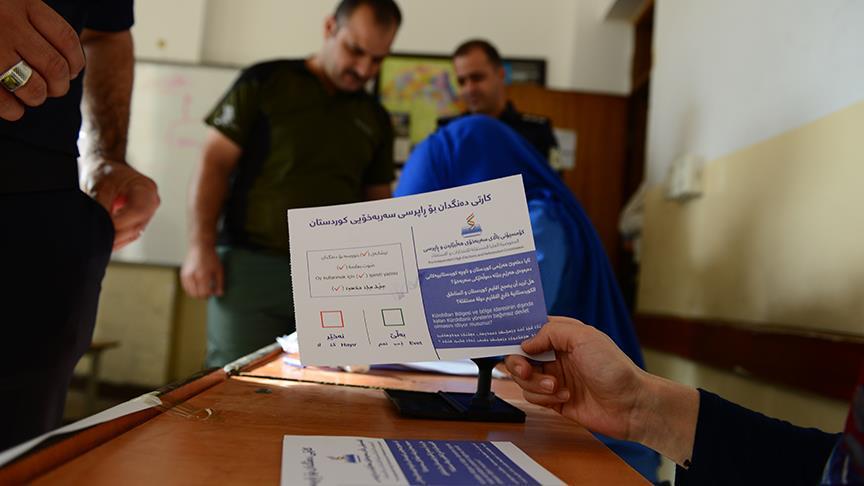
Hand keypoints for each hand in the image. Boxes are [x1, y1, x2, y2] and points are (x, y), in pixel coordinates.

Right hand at [0, 0, 85, 119]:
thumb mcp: (10, 2)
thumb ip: (30, 19)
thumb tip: (65, 63)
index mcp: (22, 2)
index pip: (66, 38)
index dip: (75, 61)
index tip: (72, 70)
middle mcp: (8, 23)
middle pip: (54, 67)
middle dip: (59, 86)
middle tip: (54, 89)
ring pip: (32, 86)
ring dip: (38, 98)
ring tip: (34, 96)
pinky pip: (1, 99)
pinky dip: (12, 110)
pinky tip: (14, 109)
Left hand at [80, 160, 159, 249]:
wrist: (107, 169)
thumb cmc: (105, 172)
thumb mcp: (100, 185)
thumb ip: (101, 206)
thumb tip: (97, 225)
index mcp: (146, 188)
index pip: (138, 211)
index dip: (120, 222)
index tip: (102, 227)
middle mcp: (151, 202)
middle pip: (137, 225)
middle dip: (116, 234)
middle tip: (97, 239)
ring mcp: (147, 213)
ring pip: (133, 233)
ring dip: (116, 239)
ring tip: (98, 241)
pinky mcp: (139, 221)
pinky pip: (130, 235)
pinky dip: (117, 239)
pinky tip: (105, 241)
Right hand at [180, 244, 223, 298]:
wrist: (199, 247)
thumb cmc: (210, 258)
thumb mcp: (219, 270)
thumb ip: (219, 283)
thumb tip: (219, 294)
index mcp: (202, 276)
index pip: (204, 293)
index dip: (210, 294)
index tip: (213, 291)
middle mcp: (192, 277)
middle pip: (196, 295)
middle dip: (203, 296)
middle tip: (209, 291)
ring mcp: (186, 276)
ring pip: (190, 293)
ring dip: (197, 294)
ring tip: (203, 289)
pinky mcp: (182, 275)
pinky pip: (186, 288)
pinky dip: (191, 290)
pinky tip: (197, 286)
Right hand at [505, 316, 698, 464]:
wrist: (631, 405)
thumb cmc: (614, 368)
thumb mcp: (583, 337)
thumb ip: (550, 332)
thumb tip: (524, 343)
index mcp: (563, 335)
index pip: (529, 330)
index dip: (516, 336)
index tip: (508, 343)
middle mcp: (556, 355)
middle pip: (519, 356)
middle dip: (518, 364)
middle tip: (527, 370)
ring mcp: (554, 377)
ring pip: (523, 379)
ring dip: (535, 384)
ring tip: (557, 386)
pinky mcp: (554, 399)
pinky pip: (532, 397)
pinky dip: (543, 398)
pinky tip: (565, 396)